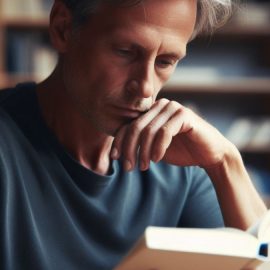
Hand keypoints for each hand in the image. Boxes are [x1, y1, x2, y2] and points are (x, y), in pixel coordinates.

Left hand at [110, 98, 234, 170]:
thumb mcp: (154, 148)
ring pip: (148, 131)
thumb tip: (117, 151)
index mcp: (152, 112)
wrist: (209, 154)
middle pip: (135, 128)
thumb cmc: (181, 151)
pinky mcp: (184, 114)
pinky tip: (157, 160)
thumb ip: (140, 144)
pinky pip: (164, 132)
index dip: (119, 142)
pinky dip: (158, 148)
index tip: (115, 158)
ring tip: (144, 167)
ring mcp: (173, 108)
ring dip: (144, 152)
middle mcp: (160, 106)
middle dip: (129, 150)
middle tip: (129, 167)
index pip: (128, 125)